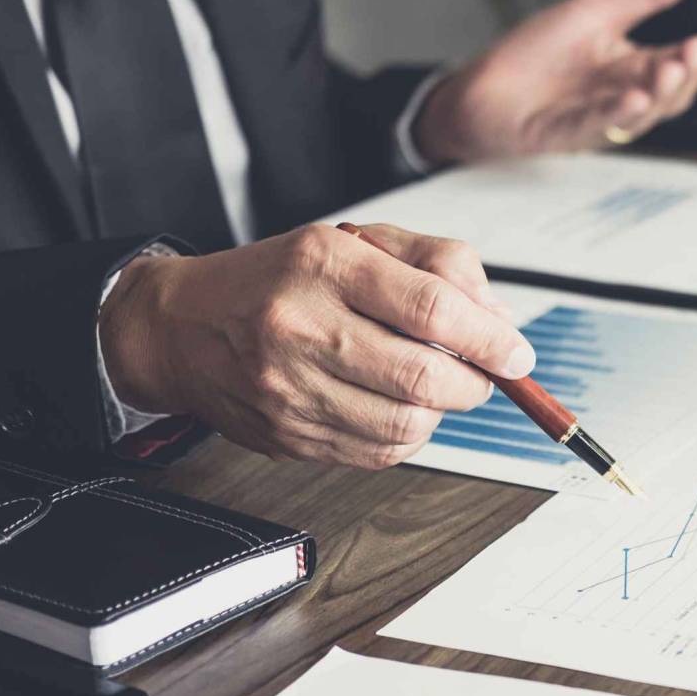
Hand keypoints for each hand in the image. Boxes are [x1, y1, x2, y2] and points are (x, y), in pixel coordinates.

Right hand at [98, 224, 535, 467]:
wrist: (180, 328)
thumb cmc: (277, 280)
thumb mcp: (355, 242)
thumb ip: (437, 265)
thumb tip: (498, 319)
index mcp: (325, 264)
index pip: (432, 307)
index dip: (490, 339)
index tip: (516, 354)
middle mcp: (301, 326)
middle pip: (424, 375)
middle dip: (475, 383)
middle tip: (485, 374)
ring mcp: (289, 388)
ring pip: (406, 423)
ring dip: (442, 411)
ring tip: (436, 386)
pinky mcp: (288, 435)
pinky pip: (377, 452)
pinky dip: (408, 436)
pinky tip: (398, 407)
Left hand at [414, 0, 696, 161]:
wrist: (482, 87)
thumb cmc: (538, 53)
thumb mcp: (597, 11)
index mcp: (635, 67)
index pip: (683, 61)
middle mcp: (626, 96)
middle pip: (674, 92)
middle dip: (690, 71)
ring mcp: (600, 119)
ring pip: (644, 115)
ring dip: (662, 93)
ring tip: (672, 68)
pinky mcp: (568, 135)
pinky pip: (599, 127)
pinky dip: (618, 115)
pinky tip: (634, 99)